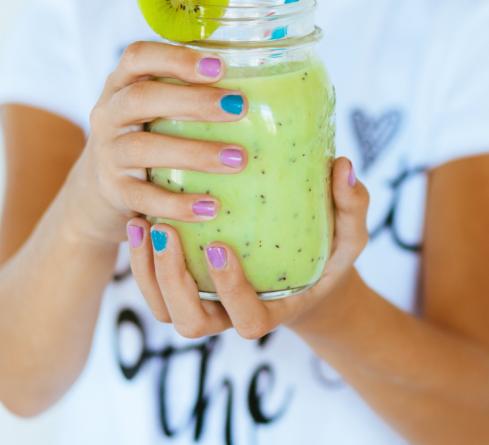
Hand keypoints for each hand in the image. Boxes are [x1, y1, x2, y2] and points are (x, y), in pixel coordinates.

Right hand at [69, 41, 248, 244]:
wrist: (101, 193)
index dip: (177, 58)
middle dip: (193, 101)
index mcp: (125, 83)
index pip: (140, 56)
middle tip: (239, 108)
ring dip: (194, 153)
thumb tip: (274, 89)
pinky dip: (177, 203)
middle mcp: (110, 113)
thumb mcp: (162, 109)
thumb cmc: (150, 137)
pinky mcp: (113, 192)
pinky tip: (211, 207)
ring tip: (238, 159)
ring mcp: (107, 153)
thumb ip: (197, 94)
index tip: (220, 66)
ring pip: (142, 148)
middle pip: (142, 98)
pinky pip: (142, 197)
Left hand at [124, 158, 369, 338]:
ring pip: (165, 309)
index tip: (219, 248)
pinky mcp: (187, 288)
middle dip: (172, 281)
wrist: (304, 274)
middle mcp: (233, 315)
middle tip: (166, 232)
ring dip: (147, 272)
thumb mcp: (350, 234)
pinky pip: (154, 288)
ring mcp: (206, 305)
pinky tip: (137, 218)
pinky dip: (139, 260)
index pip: (248, 320)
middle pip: (191, 322)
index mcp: (274, 310)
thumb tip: (344, 166)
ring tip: (142, 224)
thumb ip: (352, 206)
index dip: (231, 292)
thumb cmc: (328, 253)